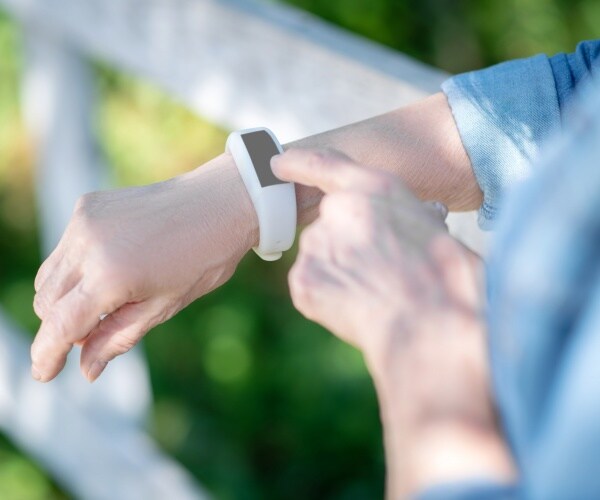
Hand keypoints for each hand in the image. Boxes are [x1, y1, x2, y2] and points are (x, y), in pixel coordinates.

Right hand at [32, 155, 257, 382]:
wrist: (221, 202)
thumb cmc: (204, 257)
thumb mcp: (166, 306)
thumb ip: (119, 337)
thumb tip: (86, 370)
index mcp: (112, 275)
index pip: (61, 324)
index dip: (47, 355)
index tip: (44, 375)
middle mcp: (89, 244)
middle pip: (47, 303)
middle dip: (62, 326)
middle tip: (96, 331)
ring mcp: (85, 221)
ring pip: (50, 276)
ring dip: (65, 298)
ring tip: (108, 298)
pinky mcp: (87, 205)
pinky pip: (64, 249)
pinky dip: (75, 268)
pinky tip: (111, 265)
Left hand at [272, 148, 461, 366]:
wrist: (430, 320)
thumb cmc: (443, 276)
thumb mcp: (429, 226)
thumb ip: (396, 216)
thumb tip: (399, 226)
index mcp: (371, 187)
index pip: (323, 164)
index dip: (298, 163)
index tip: (277, 164)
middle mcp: (335, 209)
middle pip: (328, 224)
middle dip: (347, 244)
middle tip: (379, 270)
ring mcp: (315, 244)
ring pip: (321, 257)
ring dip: (340, 272)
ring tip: (374, 292)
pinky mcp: (302, 279)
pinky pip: (311, 285)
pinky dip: (328, 297)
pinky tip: (357, 307)